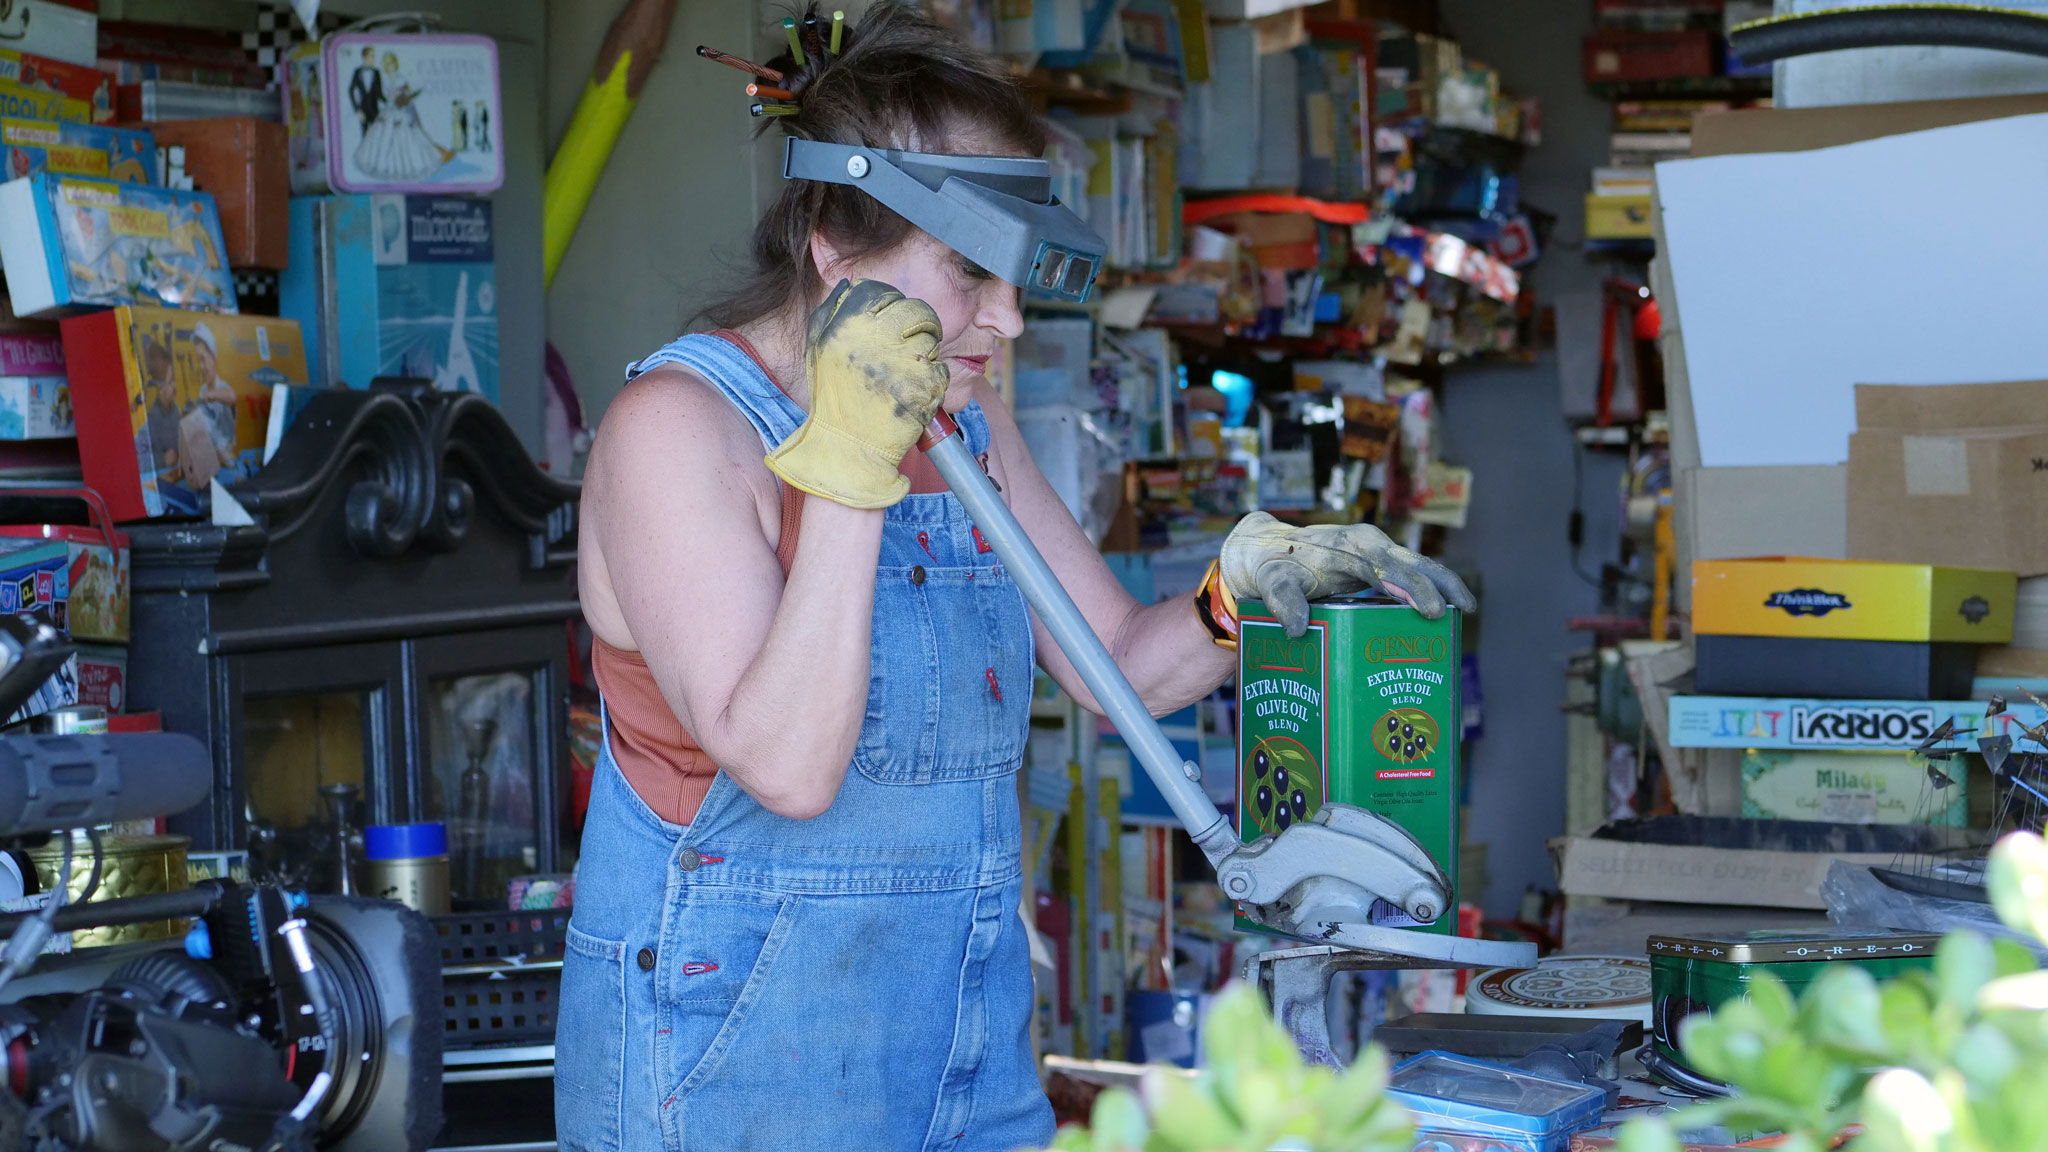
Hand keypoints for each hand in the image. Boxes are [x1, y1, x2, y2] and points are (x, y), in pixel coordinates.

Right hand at [765, 279, 950, 509]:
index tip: (888, 323)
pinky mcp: (927, 385)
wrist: (847, 447)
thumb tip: (850, 284)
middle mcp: (877, 338)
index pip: (881, 291)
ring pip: (931, 338)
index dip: (889, 305)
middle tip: (909, 344)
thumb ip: (832, 310)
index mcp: (849, 324)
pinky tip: (912, 392)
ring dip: (924, 352)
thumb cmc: (833, 398)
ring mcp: (905, 361)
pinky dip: (932, 380)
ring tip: (907, 372)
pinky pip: (941, 368)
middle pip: (915, 309)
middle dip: (917, 323)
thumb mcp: (818, 348)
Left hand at [1219, 511, 1475, 635]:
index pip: (1388, 567)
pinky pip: (1409, 572)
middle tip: (1463, 611)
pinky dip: (1430, 586)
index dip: (1412, 588)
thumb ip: (1284, 602)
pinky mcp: (1376, 563)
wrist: (1266, 550)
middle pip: (1414, 563)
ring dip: (1443, 584)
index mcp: (1350, 545)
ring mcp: (1375, 552)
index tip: (1431, 610)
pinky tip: (1444, 607)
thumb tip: (1297, 628)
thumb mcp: (1272, 583)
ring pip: (1418, 565)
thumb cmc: (1272, 566)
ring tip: (1466, 609)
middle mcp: (1368, 544)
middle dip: (1441, 584)